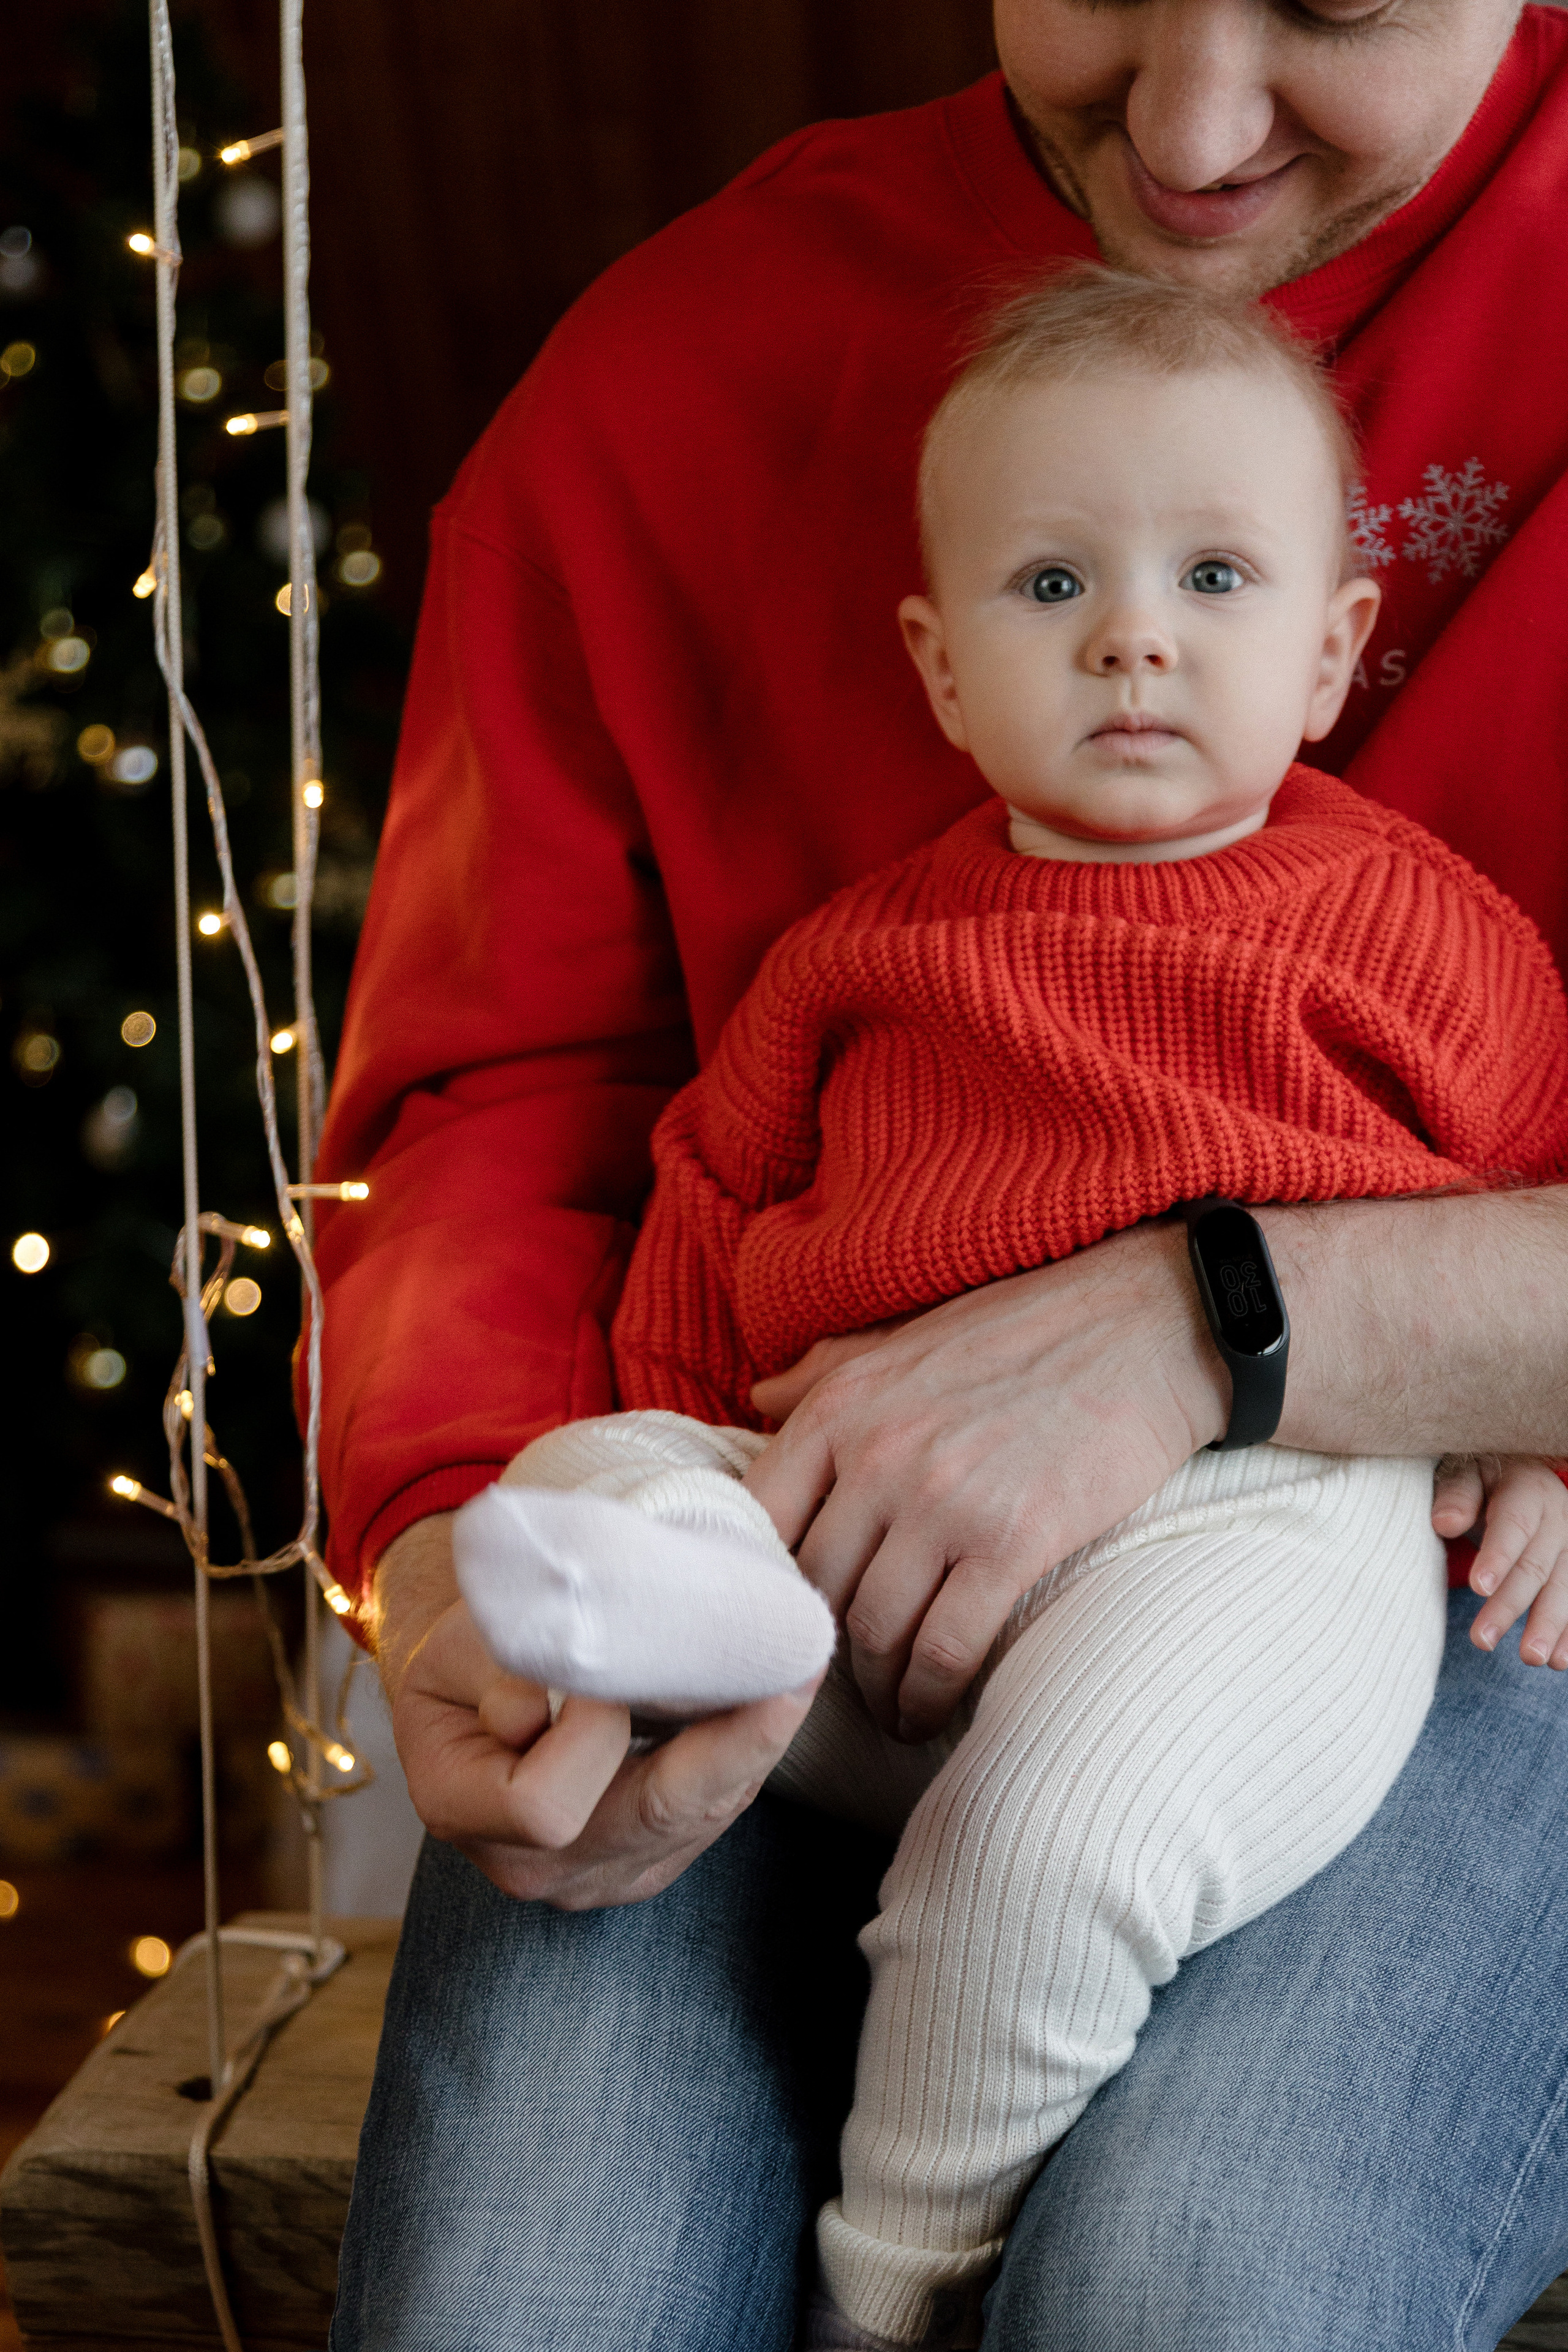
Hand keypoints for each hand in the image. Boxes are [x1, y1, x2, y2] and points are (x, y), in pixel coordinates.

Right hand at [374, 1514, 821, 1908]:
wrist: (470, 1696)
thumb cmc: (463, 1659)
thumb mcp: (455, 1646)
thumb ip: (498, 1670)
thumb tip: (544, 1708)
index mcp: (464, 1813)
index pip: (544, 1806)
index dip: (582, 1736)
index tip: (601, 1667)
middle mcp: (536, 1867)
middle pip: (658, 1818)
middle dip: (733, 1743)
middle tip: (793, 1672)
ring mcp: (601, 1876)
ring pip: (702, 1817)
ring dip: (753, 1745)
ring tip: (796, 1667)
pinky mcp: (651, 1861)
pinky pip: (713, 1815)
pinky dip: (742, 1757)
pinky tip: (767, 1698)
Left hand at [744, 1219, 1227, 1742]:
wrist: (1147, 1327)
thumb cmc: (1024, 1332)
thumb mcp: (903, 1338)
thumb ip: (824, 1373)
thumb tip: (758, 1393)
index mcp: (841, 1406)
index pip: (757, 1521)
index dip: (758, 1587)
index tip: (779, 1621)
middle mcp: (878, 1454)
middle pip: (813, 1592)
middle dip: (820, 1652)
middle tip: (838, 1682)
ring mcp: (943, 1501)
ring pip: (874, 1634)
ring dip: (875, 1689)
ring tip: (888, 1707)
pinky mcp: (1013, 1542)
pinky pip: (943, 1651)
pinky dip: (927, 1698)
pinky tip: (929, 1712)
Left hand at [1433, 1455, 1567, 1666]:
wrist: (1523, 1470)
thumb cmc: (1484, 1474)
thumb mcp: (1466, 1471)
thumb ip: (1456, 1495)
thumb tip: (1444, 1523)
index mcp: (1528, 1491)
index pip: (1513, 1526)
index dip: (1497, 1557)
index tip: (1478, 1587)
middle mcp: (1558, 1519)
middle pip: (1534, 1567)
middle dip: (1510, 1606)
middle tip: (1483, 1640)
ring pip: (1563, 1588)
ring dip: (1548, 1626)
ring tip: (1531, 1659)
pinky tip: (1558, 1660)